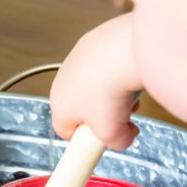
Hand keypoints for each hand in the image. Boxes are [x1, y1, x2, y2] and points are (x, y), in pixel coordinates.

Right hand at [49, 13, 141, 149]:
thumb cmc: (110, 92)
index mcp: (59, 106)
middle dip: (103, 113)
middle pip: (82, 107)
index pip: (66, 131)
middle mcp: (61, 82)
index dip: (87, 139)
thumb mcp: (114, 134)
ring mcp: (74, 61)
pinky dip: (114, 69)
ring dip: (110, 91)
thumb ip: (117, 143)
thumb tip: (124, 138)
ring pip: (92, 84)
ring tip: (127, 92)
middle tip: (121, 114)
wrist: (121, 54)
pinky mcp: (90, 43)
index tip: (103, 137)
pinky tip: (127, 71)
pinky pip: (102, 64)